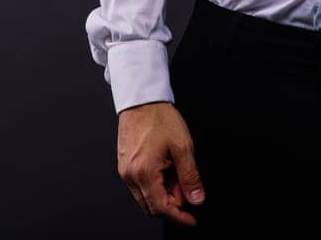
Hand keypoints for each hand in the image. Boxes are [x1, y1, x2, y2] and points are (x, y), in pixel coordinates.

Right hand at [117, 100, 204, 226]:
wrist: (141, 100)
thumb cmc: (159, 117)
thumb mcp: (183, 146)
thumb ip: (190, 176)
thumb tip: (196, 199)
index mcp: (144, 172)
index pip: (161, 208)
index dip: (179, 216)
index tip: (191, 219)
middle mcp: (130, 175)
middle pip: (151, 207)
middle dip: (172, 204)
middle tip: (187, 188)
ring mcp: (125, 171)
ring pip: (145, 197)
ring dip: (163, 194)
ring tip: (176, 174)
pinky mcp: (124, 166)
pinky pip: (139, 186)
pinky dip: (154, 185)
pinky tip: (165, 171)